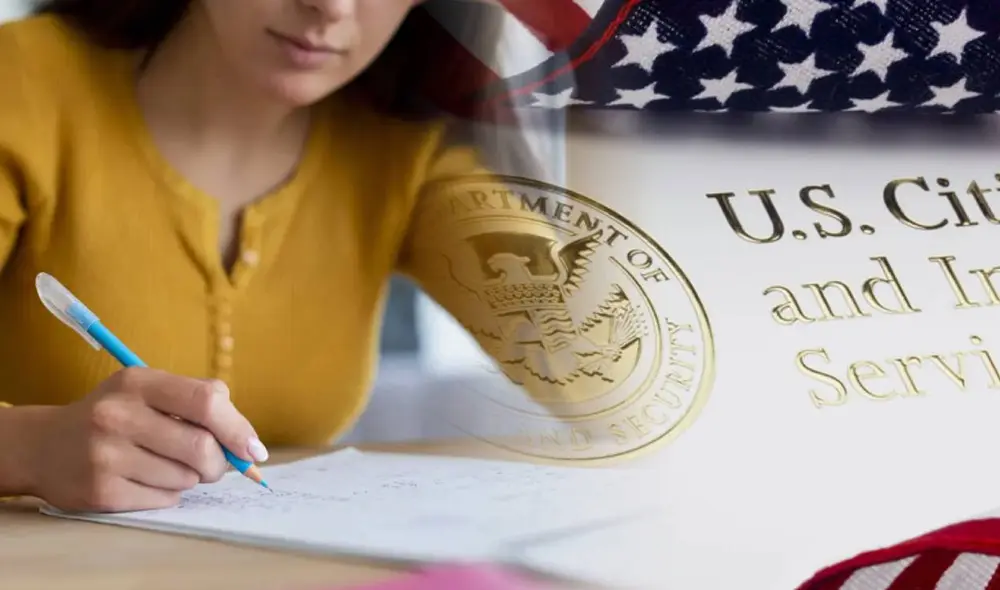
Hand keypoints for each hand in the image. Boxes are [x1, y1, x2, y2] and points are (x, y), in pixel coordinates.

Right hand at [25, 368, 266, 512]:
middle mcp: (118, 415)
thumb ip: (199, 404)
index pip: (206, 401)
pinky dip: (168, 494)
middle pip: (201, 448)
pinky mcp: (100, 491)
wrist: (45, 445)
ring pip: (185, 478)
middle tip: (213, 464)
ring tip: (166, 465)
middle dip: (218, 463)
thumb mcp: (149, 390)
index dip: (238, 428)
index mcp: (138, 381)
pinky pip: (164, 500)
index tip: (254, 450)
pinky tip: (145, 479)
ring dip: (190, 478)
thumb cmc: (116, 415)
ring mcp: (106, 455)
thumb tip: (249, 444)